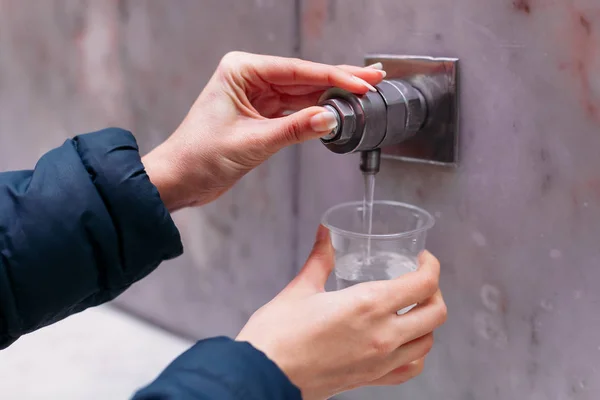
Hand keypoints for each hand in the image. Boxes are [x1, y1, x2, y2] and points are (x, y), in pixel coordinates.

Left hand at [142, 52, 385, 210]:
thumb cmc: (199, 156)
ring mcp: (256, 96)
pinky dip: (314, 114)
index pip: (297, 70)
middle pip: (303, 78)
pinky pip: (294, 111)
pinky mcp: (260, 115)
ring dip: (329, 98)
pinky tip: (335, 113)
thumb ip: (295, 129)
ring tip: (361, 97)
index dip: (334, 77)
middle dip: (338, 82)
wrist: (178, 180)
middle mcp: (249, 78)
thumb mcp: (253, 142)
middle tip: (371, 82)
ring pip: (301, 94)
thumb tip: (331, 118)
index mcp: (242, 70)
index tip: (361, 82)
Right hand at [236, 226, 446, 399]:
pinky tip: (404, 342)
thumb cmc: (277, 334)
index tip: (423, 259)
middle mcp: (382, 335)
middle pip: (435, 313)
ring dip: (427, 322)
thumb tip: (325, 233)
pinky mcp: (370, 379)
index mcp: (367, 305)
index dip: (430, 266)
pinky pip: (410, 369)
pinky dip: (416, 353)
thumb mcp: (301, 288)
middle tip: (418, 280)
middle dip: (434, 291)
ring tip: (412, 309)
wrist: (262, 374)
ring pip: (428, 342)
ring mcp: (380, 361)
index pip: (422, 284)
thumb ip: (320, 258)